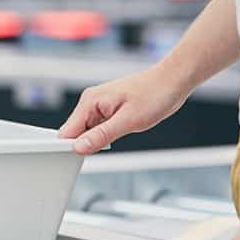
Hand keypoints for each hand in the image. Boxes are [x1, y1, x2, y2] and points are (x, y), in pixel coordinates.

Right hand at [58, 64, 190, 153]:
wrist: (172, 81)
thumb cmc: (155, 94)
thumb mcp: (128, 121)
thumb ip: (101, 135)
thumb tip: (78, 148)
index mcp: (90, 101)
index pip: (67, 131)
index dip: (71, 148)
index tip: (81, 158)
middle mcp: (90, 101)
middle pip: (74, 132)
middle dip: (85, 145)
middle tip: (107, 146)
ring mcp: (98, 105)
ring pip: (86, 131)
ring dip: (97, 140)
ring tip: (119, 134)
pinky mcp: (107, 109)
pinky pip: (97, 127)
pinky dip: (105, 135)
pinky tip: (120, 131)